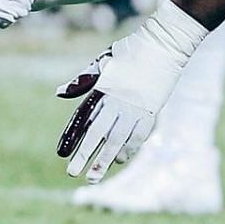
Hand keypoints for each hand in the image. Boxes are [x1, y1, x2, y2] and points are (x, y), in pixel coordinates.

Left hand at [56, 0, 211, 182]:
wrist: (164, 46)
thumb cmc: (129, 52)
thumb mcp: (102, 62)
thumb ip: (82, 80)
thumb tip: (60, 93)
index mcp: (103, 90)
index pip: (83, 119)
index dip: (72, 137)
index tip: (61, 153)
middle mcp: (118, 103)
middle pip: (99, 135)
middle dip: (85, 155)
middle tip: (71, 173)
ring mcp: (137, 110)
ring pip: (119, 141)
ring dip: (105, 159)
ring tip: (94, 176)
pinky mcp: (152, 112)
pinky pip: (139, 136)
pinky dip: (128, 149)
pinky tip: (119, 160)